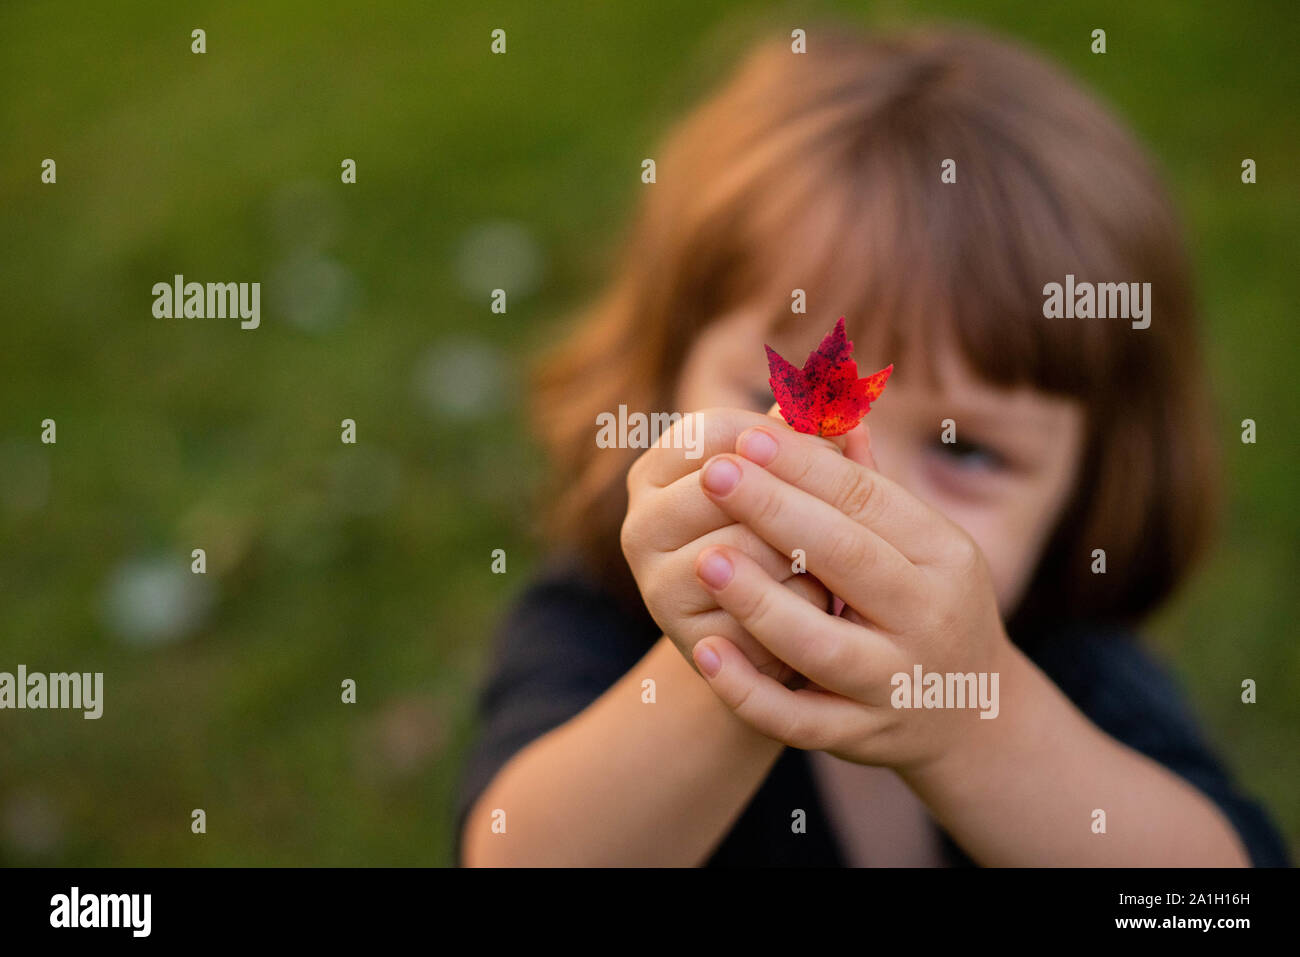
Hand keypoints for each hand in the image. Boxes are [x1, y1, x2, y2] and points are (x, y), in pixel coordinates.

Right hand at [621, 407, 841, 683]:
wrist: (772, 640)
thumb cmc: (787, 542)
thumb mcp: (792, 485)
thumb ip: (811, 441)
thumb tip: (843, 405)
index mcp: (655, 472)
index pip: (717, 430)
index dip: (783, 437)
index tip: (833, 448)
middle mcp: (639, 524)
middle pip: (727, 486)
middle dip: (794, 497)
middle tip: (843, 511)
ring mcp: (655, 584)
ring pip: (747, 547)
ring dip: (803, 552)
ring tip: (828, 561)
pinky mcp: (688, 636)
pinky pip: (765, 607)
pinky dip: (804, 604)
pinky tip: (819, 607)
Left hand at [688, 420, 1015, 771]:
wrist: (971, 715)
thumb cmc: (925, 600)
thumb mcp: (919, 540)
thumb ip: (865, 480)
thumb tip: (822, 401)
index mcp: (944, 555)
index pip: (867, 500)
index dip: (803, 466)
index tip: (745, 436)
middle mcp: (929, 617)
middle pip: (848, 559)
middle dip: (776, 513)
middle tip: (715, 473)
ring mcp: (897, 683)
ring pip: (822, 643)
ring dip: (760, 601)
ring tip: (703, 559)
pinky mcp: (864, 736)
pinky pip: (800, 720)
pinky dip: (750, 689)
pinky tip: (706, 652)